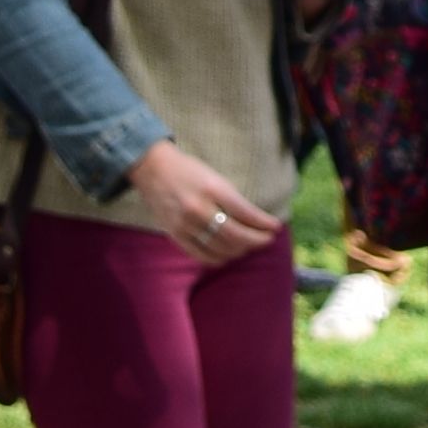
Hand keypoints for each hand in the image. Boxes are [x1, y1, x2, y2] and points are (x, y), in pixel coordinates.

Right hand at [134, 146, 284, 267]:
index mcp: (213, 189)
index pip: (245, 213)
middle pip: (235, 234)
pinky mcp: (175, 234)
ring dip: (240, 250)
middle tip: (267, 240)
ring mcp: (186, 224)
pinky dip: (219, 258)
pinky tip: (228, 254)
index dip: (263, 223)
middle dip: (256, 240)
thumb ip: (231, 199)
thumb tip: (254, 221)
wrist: (152, 169)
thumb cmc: (188, 171)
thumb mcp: (214, 177)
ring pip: (220, 248)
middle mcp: (199, 208)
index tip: (275, 227)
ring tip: (249, 246)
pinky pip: (201, 255)